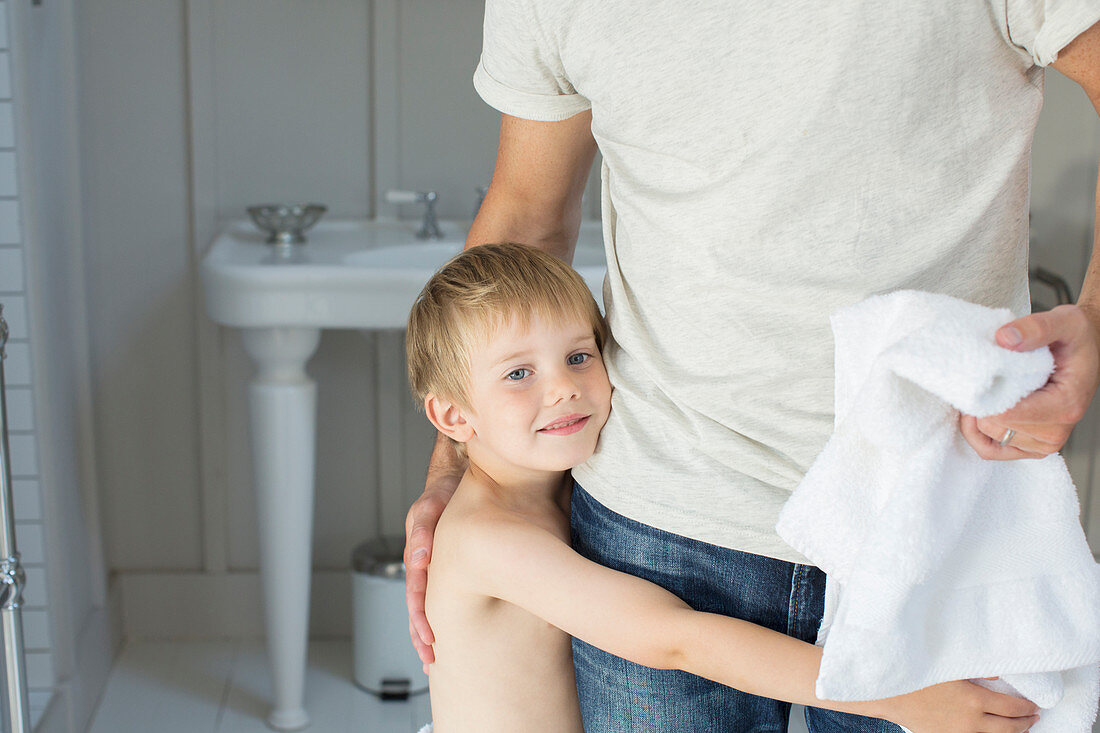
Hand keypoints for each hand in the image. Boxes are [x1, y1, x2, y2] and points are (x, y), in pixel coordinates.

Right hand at [404, 472, 461, 672]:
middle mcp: (423, 566)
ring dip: (427, 633)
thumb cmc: (444, 492)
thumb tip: (419, 559)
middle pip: (418, 608)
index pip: (416, 594)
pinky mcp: (448, 568)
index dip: (420, 618)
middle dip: (421, 636)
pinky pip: (444, 596)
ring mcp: (434, 568)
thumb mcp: (433, 505)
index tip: (429, 639)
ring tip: (432, 662)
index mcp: (417, 555)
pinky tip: (448, 636)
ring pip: (427, 606)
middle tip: (430, 661)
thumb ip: (424, 529)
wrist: (456, 480)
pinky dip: (442, 616)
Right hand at [887, 677, 1039, 732]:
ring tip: (1019, 728)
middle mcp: (971, 721)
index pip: (1012, 707)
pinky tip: (991, 732)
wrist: (890, 694)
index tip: (1035, 705)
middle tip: (1033, 717)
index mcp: (974, 700)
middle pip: (1010, 727)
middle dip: (1025, 722)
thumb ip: (977, 668)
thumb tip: (1000, 674)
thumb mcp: (949, 666)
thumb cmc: (917, 675)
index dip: (1027, 707)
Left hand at [959, 304, 1099, 459]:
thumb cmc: (1076, 338)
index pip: (1006, 414)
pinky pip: (990, 450)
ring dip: (979, 415)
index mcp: (1065, 405)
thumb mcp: (1064, 321)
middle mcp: (1056, 431)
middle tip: (986, 378)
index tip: (981, 372)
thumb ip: (1036, 328)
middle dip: (982, 402)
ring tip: (988, 390)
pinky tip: (980, 410)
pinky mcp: (1031, 447)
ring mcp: (1044, 443)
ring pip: (988, 438)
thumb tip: (1005, 338)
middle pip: (993, 426)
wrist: (1087, 348)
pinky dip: (977, 432)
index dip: (984, 394)